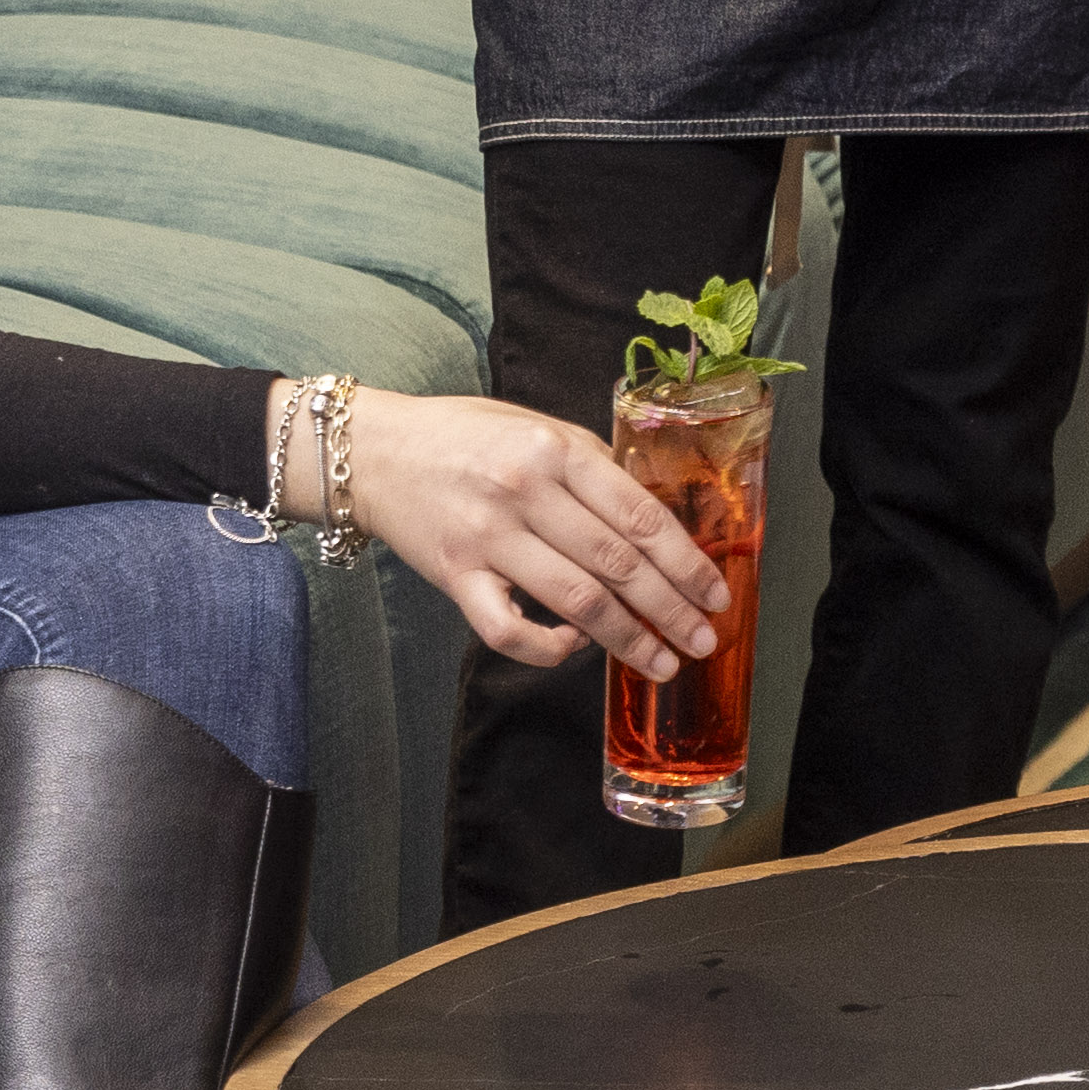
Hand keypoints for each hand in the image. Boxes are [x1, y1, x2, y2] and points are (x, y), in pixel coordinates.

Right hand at [343, 391, 731, 672]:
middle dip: (670, 609)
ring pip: (575, 599)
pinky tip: (574, 645)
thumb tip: (654, 518)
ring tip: (660, 662)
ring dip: (626, 637)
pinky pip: (507, 629)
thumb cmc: (463, 435)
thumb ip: (592, 466)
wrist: (374, 452)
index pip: (639, 516)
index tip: (715, 593)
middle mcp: (525, 492)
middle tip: (702, 641)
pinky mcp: (453, 575)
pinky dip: (547, 646)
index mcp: (556, 450)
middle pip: (616, 563)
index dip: (685, 562)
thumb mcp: (537, 427)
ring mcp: (487, 537)